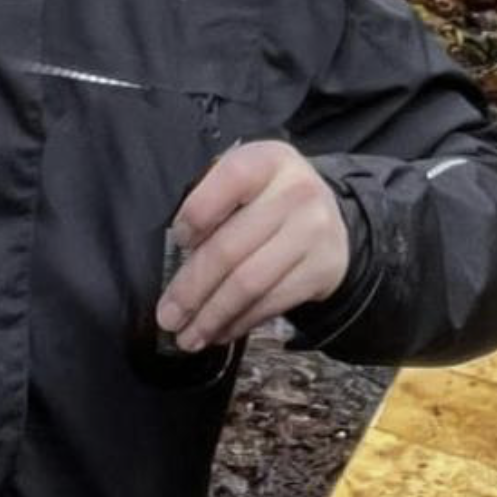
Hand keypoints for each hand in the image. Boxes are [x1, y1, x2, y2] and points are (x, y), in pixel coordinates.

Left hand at [155, 140, 349, 351]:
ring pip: (249, 284)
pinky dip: (238, 322)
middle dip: (191, 288)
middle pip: (231, 247)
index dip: (199, 212)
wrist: (329, 217)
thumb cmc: (269, 199)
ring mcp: (314, 232)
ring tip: (187, 336)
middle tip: (167, 315)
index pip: (232, 179)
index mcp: (269, 161)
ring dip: (211, 315)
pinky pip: (271, 303)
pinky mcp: (323, 270)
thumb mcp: (246, 183)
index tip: (178, 241)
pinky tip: (218, 331)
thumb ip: (214, 204)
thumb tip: (177, 258)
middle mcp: (297, 192)